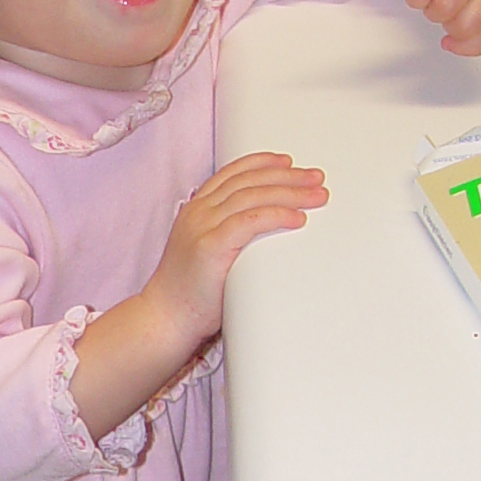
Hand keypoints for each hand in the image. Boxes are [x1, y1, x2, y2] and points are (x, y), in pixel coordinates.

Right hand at [148, 149, 328, 358]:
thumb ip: (230, 234)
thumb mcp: (209, 252)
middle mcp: (198, 212)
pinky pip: (250, 221)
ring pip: (252, 196)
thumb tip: (268, 229)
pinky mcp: (209, 245)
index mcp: (196, 209)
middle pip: (248, 181)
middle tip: (316, 178)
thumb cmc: (189, 293)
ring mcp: (201, 226)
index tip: (289, 163)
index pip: (232, 173)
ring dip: (289, 193)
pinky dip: (277, 215)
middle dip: (287, 176)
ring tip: (316, 196)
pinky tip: (297, 218)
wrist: (165, 318)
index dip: (263, 163)